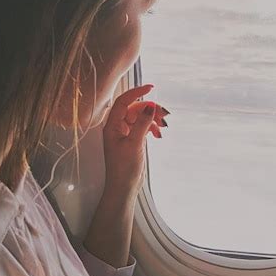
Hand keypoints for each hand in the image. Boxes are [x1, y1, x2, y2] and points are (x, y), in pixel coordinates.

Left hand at [102, 84, 167, 201]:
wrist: (124, 187)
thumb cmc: (123, 169)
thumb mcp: (134, 143)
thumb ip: (142, 123)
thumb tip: (149, 106)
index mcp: (112, 126)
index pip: (124, 101)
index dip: (137, 92)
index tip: (151, 88)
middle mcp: (117, 127)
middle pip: (134, 108)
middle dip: (149, 109)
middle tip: (163, 114)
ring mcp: (125, 133)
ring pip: (140, 117)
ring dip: (152, 119)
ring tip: (162, 126)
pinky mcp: (132, 140)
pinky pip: (143, 126)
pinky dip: (151, 127)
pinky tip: (158, 134)